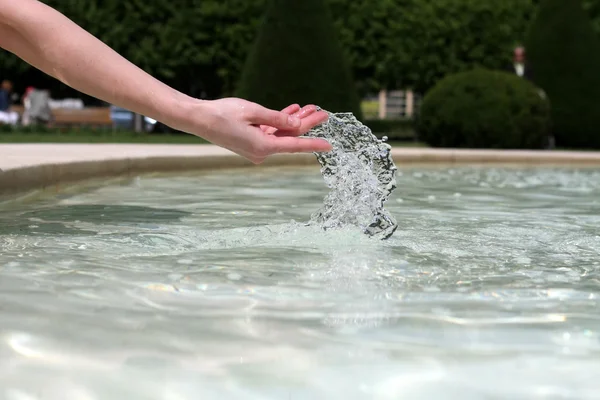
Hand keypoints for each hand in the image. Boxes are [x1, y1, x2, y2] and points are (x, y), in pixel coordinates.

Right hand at [176, 98, 331, 163]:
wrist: (198, 118)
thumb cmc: (223, 113)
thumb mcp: (254, 112)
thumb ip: (278, 119)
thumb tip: (297, 126)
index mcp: (262, 146)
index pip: (295, 145)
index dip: (314, 144)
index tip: (329, 145)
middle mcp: (261, 151)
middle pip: (289, 137)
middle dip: (306, 124)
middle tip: (323, 113)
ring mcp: (255, 148)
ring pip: (281, 134)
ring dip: (293, 121)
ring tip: (310, 108)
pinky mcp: (250, 142)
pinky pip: (270, 132)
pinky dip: (279, 122)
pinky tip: (292, 111)